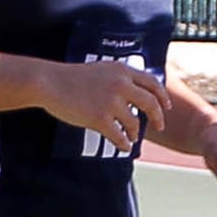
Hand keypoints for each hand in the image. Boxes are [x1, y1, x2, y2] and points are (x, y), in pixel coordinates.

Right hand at [39, 59, 171, 154]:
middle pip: (151, 104)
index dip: (163, 97)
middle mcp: (121, 85)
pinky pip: (119, 136)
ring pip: (134, 123)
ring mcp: (111, 102)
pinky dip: (124, 144)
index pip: (152, 83)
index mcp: (122, 71)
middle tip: (159, 126)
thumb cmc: (72, 78)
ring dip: (135, 133)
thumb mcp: (101, 70)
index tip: (166, 107)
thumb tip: (136, 93)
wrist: (50, 83)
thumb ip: (119, 78)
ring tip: (132, 137)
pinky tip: (124, 146)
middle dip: (158, 117)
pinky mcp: (100, 118)